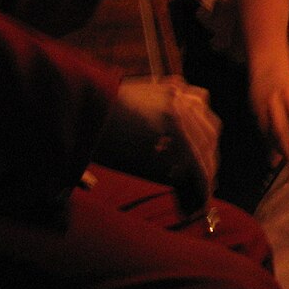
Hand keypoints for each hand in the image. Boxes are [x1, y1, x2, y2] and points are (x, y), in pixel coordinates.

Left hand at [103, 75, 220, 206]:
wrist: (80, 108)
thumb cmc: (105, 141)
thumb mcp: (141, 166)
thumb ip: (173, 178)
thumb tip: (195, 195)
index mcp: (174, 123)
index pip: (199, 161)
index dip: (203, 184)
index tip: (203, 202)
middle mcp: (181, 104)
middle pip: (208, 141)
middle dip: (207, 166)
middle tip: (203, 187)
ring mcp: (177, 92)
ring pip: (208, 121)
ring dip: (207, 145)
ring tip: (201, 164)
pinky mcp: (170, 86)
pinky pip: (197, 102)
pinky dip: (200, 120)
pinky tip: (195, 133)